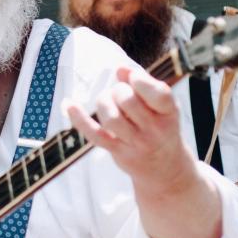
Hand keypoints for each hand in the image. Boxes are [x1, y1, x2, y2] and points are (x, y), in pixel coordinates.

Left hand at [66, 65, 194, 187]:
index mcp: (169, 113)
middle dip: (118, 90)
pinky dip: (79, 119)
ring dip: (104, 102)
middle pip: (129, 102)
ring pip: (111, 118)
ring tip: (108, 101)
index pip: (159, 94)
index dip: (141, 81)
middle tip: (119, 93)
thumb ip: (144, 85)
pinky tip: (69, 104)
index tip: (133, 77)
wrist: (164, 168)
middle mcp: (155, 130)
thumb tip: (121, 69)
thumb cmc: (160, 127)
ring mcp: (136, 143)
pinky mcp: (118, 152)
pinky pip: (95, 135)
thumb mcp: (162, 106)